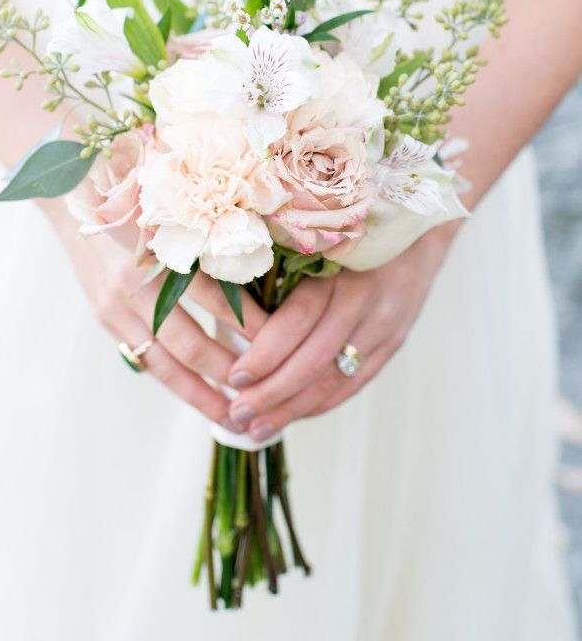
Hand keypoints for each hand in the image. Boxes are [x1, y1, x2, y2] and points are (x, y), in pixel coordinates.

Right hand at [51, 204, 266, 432]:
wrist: (73, 198)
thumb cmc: (135, 196)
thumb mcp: (174, 209)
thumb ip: (210, 237)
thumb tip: (266, 269)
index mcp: (154, 250)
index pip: (213, 296)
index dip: (249, 321)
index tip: (282, 340)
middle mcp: (131, 284)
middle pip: (189, 342)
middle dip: (229, 371)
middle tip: (266, 392)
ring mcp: (114, 307)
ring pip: (165, 364)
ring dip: (202, 393)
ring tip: (235, 415)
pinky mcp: (107, 319)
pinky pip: (146, 360)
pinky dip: (176, 382)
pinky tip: (202, 397)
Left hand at [225, 227, 456, 441]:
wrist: (422, 222)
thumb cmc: (351, 225)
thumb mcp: (317, 234)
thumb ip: (282, 266)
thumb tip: (228, 309)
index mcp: (338, 266)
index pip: (298, 321)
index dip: (265, 353)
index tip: (233, 377)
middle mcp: (365, 298)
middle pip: (314, 360)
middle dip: (272, 393)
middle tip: (237, 414)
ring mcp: (385, 324)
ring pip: (335, 379)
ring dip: (293, 408)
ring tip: (256, 429)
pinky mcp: (395, 341)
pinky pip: (356, 383)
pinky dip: (322, 404)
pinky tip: (293, 416)